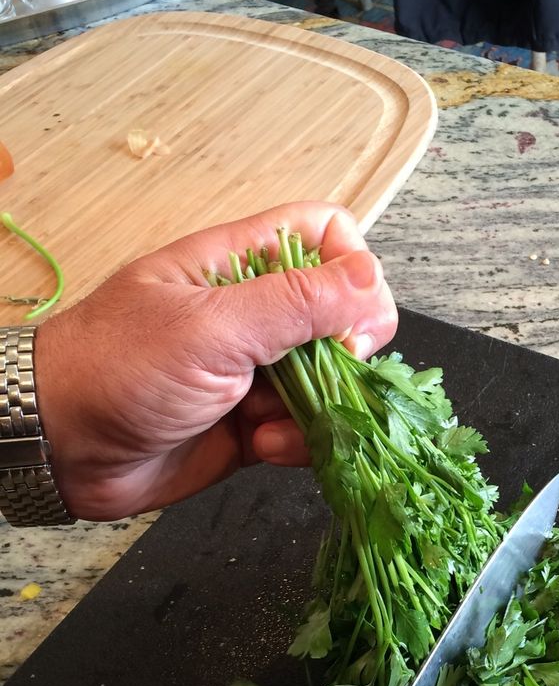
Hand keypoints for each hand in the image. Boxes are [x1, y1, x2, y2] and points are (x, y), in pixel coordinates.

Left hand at [34, 202, 396, 519]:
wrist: (61, 447)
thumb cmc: (116, 368)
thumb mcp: (212, 327)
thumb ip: (297, 302)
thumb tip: (371, 277)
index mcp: (242, 265)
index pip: (328, 237)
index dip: (353, 270)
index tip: (345, 318)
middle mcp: (255, 313)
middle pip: (343, 315)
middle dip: (344, 355)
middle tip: (321, 377)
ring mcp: (257, 369)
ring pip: (331, 381)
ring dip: (320, 409)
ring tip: (271, 425)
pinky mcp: (254, 423)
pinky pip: (307, 429)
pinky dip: (300, 443)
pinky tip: (264, 448)